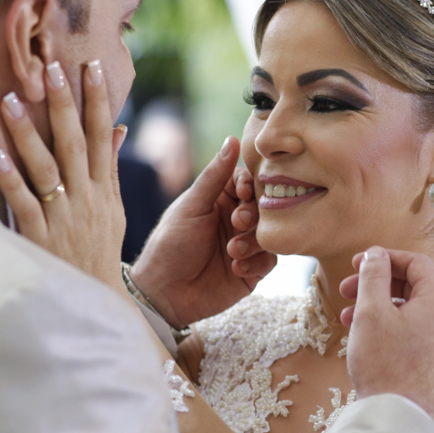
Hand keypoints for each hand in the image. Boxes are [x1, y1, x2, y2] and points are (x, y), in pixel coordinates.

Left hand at [0, 60, 126, 292]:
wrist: (93, 300)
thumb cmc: (98, 250)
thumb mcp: (113, 209)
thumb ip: (108, 168)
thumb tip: (116, 129)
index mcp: (102, 188)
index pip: (101, 136)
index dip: (97, 101)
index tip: (89, 68)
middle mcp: (85, 198)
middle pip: (74, 143)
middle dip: (63, 104)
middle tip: (50, 68)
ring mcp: (62, 216)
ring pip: (45, 168)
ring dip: (28, 133)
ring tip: (11, 99)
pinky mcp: (39, 236)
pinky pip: (23, 203)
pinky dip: (11, 179)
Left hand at [129, 137, 275, 328]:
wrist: (163, 293)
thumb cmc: (170, 244)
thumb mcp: (192, 206)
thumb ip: (215, 175)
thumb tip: (232, 139)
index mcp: (220, 199)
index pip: (248, 182)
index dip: (251, 185)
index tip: (244, 192)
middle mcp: (235, 220)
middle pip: (265, 207)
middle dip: (254, 214)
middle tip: (238, 222)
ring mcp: (246, 245)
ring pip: (270, 234)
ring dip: (254, 241)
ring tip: (232, 251)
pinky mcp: (252, 271)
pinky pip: (269, 261)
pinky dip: (256, 263)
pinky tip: (235, 268)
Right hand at [339, 247, 433, 420]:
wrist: (399, 420)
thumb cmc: (385, 365)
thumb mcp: (372, 312)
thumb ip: (373, 276)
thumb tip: (376, 254)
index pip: (416, 263)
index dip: (384, 258)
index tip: (358, 263)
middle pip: (413, 287)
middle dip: (376, 284)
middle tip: (345, 290)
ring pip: (409, 313)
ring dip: (378, 307)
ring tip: (347, 318)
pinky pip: (412, 335)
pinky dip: (389, 328)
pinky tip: (365, 340)